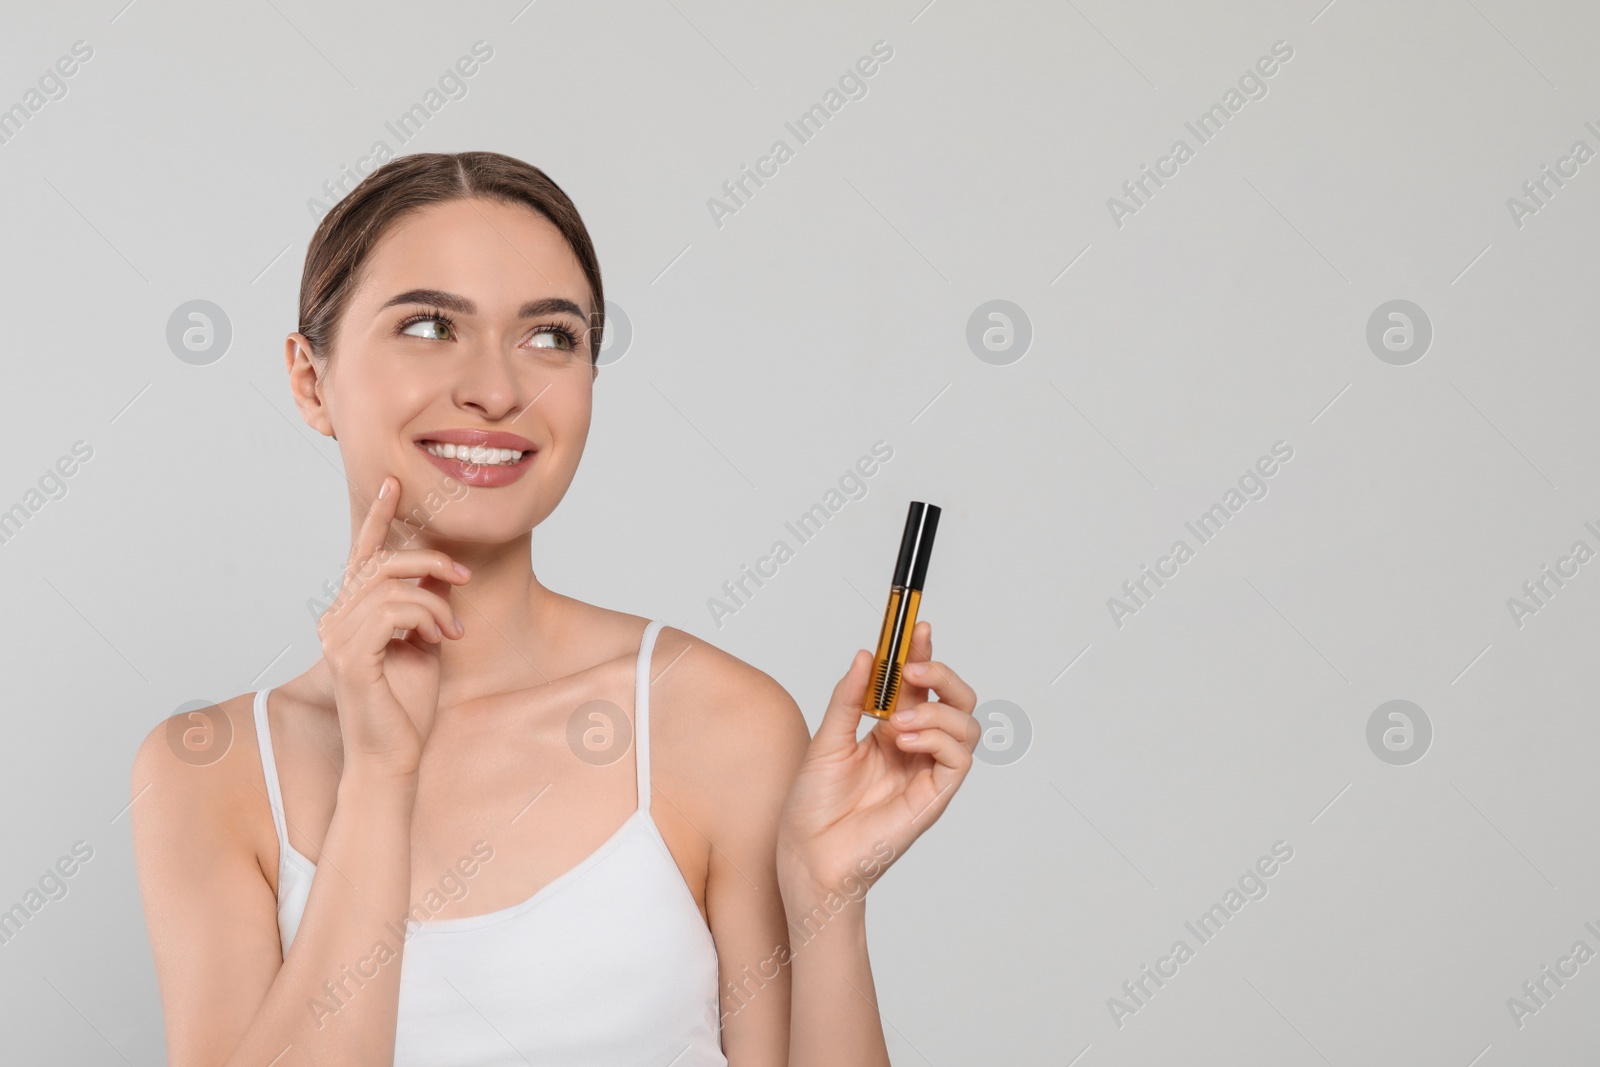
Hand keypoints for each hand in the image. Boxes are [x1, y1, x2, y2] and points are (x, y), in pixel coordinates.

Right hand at [316, 475, 471, 779]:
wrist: (393, 756)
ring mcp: (337, 638)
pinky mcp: (350, 657)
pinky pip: (394, 612)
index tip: (392, 483)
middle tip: (465, 579)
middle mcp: (335, 620)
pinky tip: (439, 641)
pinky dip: (427, 619)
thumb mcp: (425, 642)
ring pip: (393, 585)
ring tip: (451, 632)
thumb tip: (443, 574)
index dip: (377, 517)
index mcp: (351, 614)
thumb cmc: (407, 705)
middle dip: (431, 561)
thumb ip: (425, 606)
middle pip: (383, 562)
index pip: (362, 555)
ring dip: (436, 603)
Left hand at [776, 620, 978, 900]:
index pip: (919, 684)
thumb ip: (850, 698)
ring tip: (896, 721)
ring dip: (937, 710)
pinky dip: (938, 737)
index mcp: (890, 729)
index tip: (916, 626)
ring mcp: (927, 771)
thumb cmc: (814, 805)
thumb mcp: (828, 738)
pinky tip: (906, 738)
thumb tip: (866, 655)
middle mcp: (914, 746)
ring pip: (966, 725)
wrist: (809, 853)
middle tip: (913, 669)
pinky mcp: (934, 796)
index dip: (923, 653)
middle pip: (955, 699)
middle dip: (941, 674)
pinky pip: (959, 758)